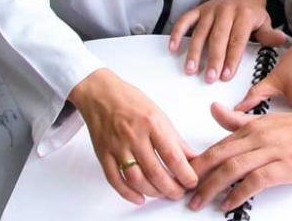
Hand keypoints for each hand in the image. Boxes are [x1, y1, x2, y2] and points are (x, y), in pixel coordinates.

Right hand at [68, 69, 197, 204]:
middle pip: (154, 171)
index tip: (192, 181)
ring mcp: (116, 146)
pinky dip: (128, 193)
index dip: (184, 173)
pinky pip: (115, 179)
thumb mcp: (159, 114)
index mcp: (152, 123)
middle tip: (179, 193)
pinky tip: (140, 198)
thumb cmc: (130, 101)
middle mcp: (133, 135)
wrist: (99, 93)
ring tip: (163, 194)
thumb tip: (192, 158)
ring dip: (152, 192)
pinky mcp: (103, 154)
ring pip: (136, 179)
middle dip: (170, 188)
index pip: (172, 155)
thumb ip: (175, 138)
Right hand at [170, 0, 285, 83]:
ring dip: (194, 51)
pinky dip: (177, 33)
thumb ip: (270, 34)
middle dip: (213, 59)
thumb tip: (283, 41)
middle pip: (218, 38)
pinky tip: (172, 48)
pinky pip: (185, 20)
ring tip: (191, 69)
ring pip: (200, 32)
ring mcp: (210, 10)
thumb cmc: (253, 13)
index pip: (237, 40)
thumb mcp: (265, 22)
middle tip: (209, 78)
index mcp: (244, 15)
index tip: (226, 75)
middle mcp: (226, 11)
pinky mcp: (199, 9)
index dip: (231, 58)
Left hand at [188, 94, 291, 211]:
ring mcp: (271, 151)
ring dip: (212, 188)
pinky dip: (238, 194)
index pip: (217, 146)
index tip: (184, 176)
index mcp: (252, 127)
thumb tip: (213, 110)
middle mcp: (258, 137)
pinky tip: (228, 204)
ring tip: (200, 202)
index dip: (198, 162)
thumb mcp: (268, 120)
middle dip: (198, 177)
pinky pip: (255, 181)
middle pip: (219, 157)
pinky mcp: (285, 166)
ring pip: (232, 169)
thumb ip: (239, 120)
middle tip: (183, 193)